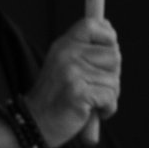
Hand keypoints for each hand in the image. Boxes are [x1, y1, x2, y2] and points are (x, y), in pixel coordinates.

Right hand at [29, 17, 120, 147]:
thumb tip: (108, 27)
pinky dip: (106, 109)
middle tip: (90, 85)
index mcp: (63, 45)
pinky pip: (110, 98)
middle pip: (114, 55)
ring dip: (108, 95)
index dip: (107, 36)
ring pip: (114, 80)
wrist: (34, 123)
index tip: (106, 49)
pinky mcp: (79, 93)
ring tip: (88, 100)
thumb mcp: (65, 65)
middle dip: (111, 75)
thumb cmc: (55, 97)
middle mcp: (66, 54)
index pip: (92, 24)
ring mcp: (71, 73)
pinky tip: (89, 111)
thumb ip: (85, 48)